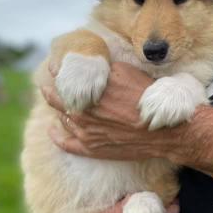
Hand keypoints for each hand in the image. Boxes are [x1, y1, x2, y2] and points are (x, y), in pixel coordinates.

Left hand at [42, 62, 177, 160]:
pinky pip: (65, 143)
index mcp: (89, 90)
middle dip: (51, 89)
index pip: (64, 78)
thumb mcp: (125, 72)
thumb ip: (102, 68)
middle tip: (49, 84)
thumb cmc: (147, 99)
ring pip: (62, 117)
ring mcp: (85, 131)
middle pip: (57, 98)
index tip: (57, 68)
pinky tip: (52, 129)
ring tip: (59, 102)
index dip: (59, 72)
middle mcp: (82, 110)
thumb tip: (88, 64)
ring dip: (59, 109)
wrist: (163, 130)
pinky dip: (56, 135)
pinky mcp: (90, 148)